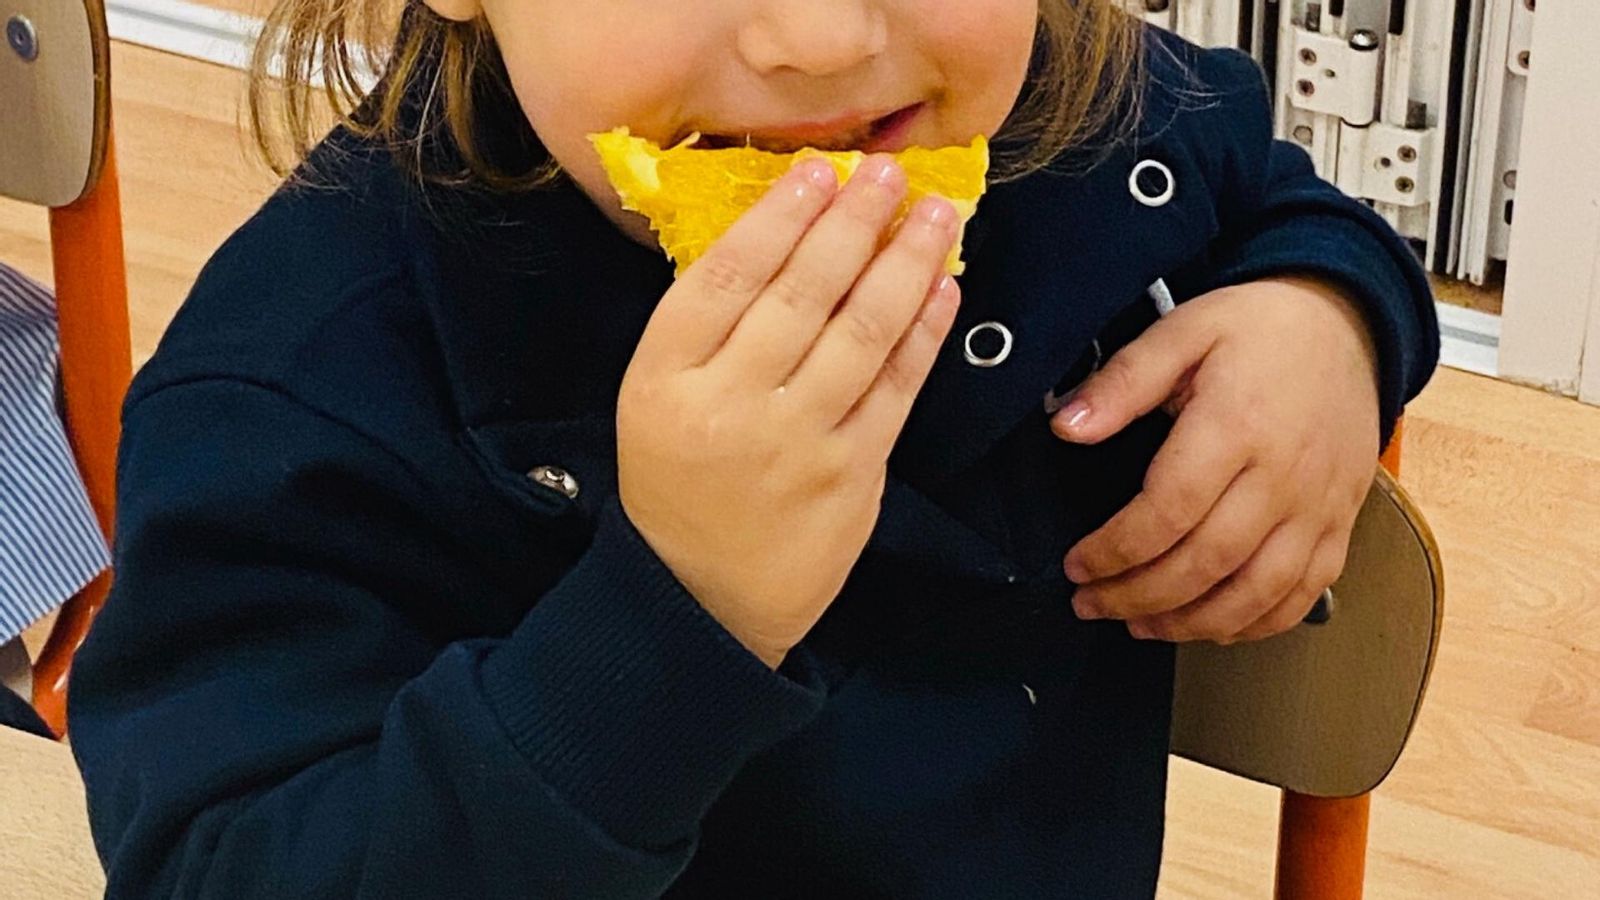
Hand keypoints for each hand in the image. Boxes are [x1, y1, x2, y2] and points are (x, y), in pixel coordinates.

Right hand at [617, 157, 962, 667]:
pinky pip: (898, 388)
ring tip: (933, 215)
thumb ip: (706, 327)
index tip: (818, 172)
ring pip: (861, 332)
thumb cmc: (678, 484)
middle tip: (887, 174)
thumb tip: (786, 234)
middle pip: (801, 293)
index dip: (779, 217)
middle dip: (852, 223)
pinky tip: (943, 288)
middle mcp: (731, 405)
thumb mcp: (656, 398)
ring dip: (904, 264)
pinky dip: (924, 333)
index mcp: (666, 378)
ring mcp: (798, 443)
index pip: (727, 276)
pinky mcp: (854, 476)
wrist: (700, 600)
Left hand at [1051, 276, 1380, 643]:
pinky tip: (1213, 626)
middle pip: (1206, 561)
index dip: (1115, 550)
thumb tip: (1068, 426)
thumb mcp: (1181, 331)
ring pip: (1256, 592)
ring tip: (1141, 625)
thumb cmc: (1260, 328)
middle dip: (1140, 595)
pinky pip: (1304, 592)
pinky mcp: (1340, 523)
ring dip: (1192, 622)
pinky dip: (1257, 623)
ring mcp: (1318, 506)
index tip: (1078, 565)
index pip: (1167, 511)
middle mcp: (1284, 476)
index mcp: (1237, 426)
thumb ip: (1122, 382)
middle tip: (1093, 604)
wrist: (1347, 323)